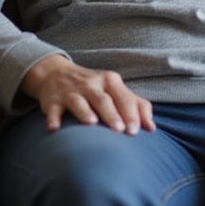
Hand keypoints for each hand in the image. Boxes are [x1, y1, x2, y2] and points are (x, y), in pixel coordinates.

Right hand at [21, 54, 156, 134]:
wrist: (56, 74)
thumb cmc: (94, 87)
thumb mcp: (115, 90)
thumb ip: (136, 105)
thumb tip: (152, 128)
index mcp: (110, 81)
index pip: (123, 97)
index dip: (130, 114)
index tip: (135, 131)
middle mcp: (91, 84)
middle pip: (103, 99)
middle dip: (112, 114)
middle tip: (120, 130)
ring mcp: (71, 92)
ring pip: (79, 101)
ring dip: (84, 112)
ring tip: (92, 123)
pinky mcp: (52, 100)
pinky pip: (52, 109)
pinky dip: (53, 118)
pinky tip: (54, 128)